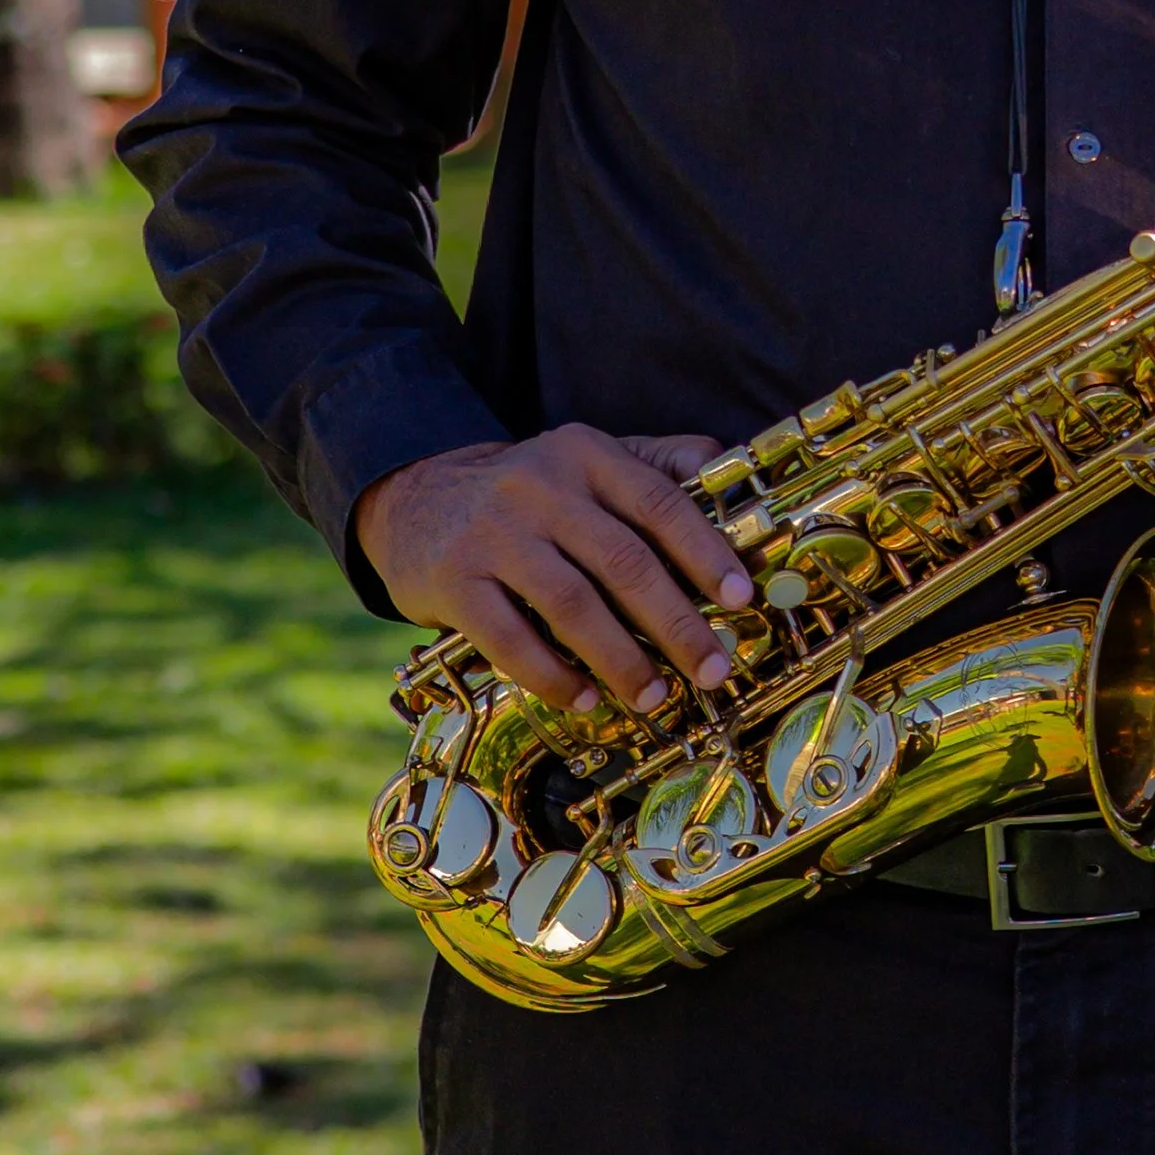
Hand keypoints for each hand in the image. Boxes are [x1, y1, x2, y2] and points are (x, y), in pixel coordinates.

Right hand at [354, 426, 751, 713]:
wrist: (416, 497)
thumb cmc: (526, 491)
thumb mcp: (585, 459)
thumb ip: (654, 462)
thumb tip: (725, 466)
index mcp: (585, 454)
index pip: (657, 503)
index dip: (703, 552)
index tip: (739, 597)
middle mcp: (540, 488)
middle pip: (623, 561)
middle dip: (676, 623)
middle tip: (712, 668)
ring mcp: (493, 535)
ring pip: (572, 605)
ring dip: (622, 659)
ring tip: (654, 696)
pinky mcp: (453, 581)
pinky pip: (511, 638)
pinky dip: (553, 675)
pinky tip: (584, 699)